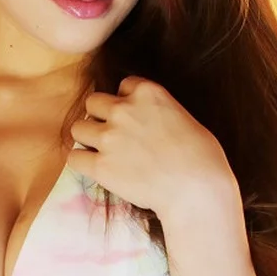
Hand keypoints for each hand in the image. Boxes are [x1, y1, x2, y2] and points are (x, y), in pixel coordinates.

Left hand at [68, 76, 236, 217]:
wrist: (196, 190)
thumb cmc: (202, 158)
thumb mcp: (184, 118)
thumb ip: (158, 112)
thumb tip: (149, 122)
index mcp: (148, 92)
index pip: (124, 85)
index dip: (127, 102)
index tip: (136, 119)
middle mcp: (124, 109)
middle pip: (93, 102)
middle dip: (101, 116)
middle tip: (114, 135)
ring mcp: (110, 137)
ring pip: (78, 128)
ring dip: (88, 138)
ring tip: (103, 153)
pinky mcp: (101, 166)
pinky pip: (74, 157)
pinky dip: (82, 162)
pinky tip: (96, 169)